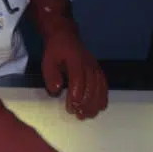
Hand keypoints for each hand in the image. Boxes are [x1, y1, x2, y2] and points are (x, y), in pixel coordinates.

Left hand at [28, 0, 108, 118]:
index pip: (78, 79)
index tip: (71, 108)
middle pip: (91, 86)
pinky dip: (103, 97)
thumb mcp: (47, 61)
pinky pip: (104, 84)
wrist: (65, 36)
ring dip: (95, 103)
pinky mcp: (98, 70)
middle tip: (79, 116)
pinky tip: (100, 107)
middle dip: (86, 103)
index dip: (76, 95)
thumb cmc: (55, 50)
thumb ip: (51, 76)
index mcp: (75, 60)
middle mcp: (88, 64)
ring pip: (100, 87)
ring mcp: (95, 67)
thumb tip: (56, 90)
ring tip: (88, 115)